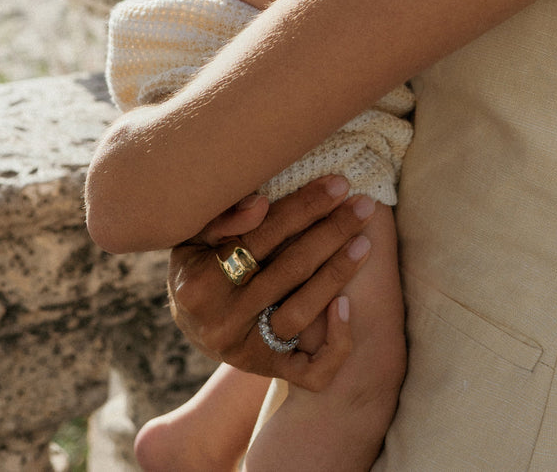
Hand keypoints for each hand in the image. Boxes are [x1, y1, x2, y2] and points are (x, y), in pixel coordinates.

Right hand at [167, 176, 375, 391]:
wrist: (192, 324)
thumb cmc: (197, 265)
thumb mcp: (194, 236)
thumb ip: (224, 218)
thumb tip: (261, 203)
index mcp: (200, 281)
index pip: (264, 235)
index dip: (304, 207)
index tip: (338, 185)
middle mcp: (222, 320)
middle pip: (290, 269)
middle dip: (332, 232)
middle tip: (364, 206)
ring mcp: (246, 351)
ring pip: (302, 313)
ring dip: (337, 273)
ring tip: (364, 243)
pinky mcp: (267, 371)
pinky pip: (311, 370)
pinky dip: (336, 340)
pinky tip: (347, 305)